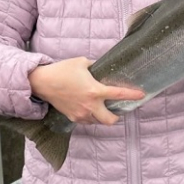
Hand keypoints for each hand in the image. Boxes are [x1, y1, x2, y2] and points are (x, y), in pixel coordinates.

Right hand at [28, 57, 143, 125]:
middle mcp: (90, 105)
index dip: (132, 95)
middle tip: (117, 108)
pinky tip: (89, 108)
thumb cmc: (62, 70)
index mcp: (95, 91)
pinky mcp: (72, 117)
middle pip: (110, 120)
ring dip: (102, 116)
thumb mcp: (82, 62)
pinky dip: (90, 117)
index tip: (142, 95)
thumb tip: (103, 68)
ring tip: (100, 107)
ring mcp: (80, 113)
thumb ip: (95, 67)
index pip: (119, 94)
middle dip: (116, 116)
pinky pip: (86, 121)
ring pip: (98, 122)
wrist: (42, 82)